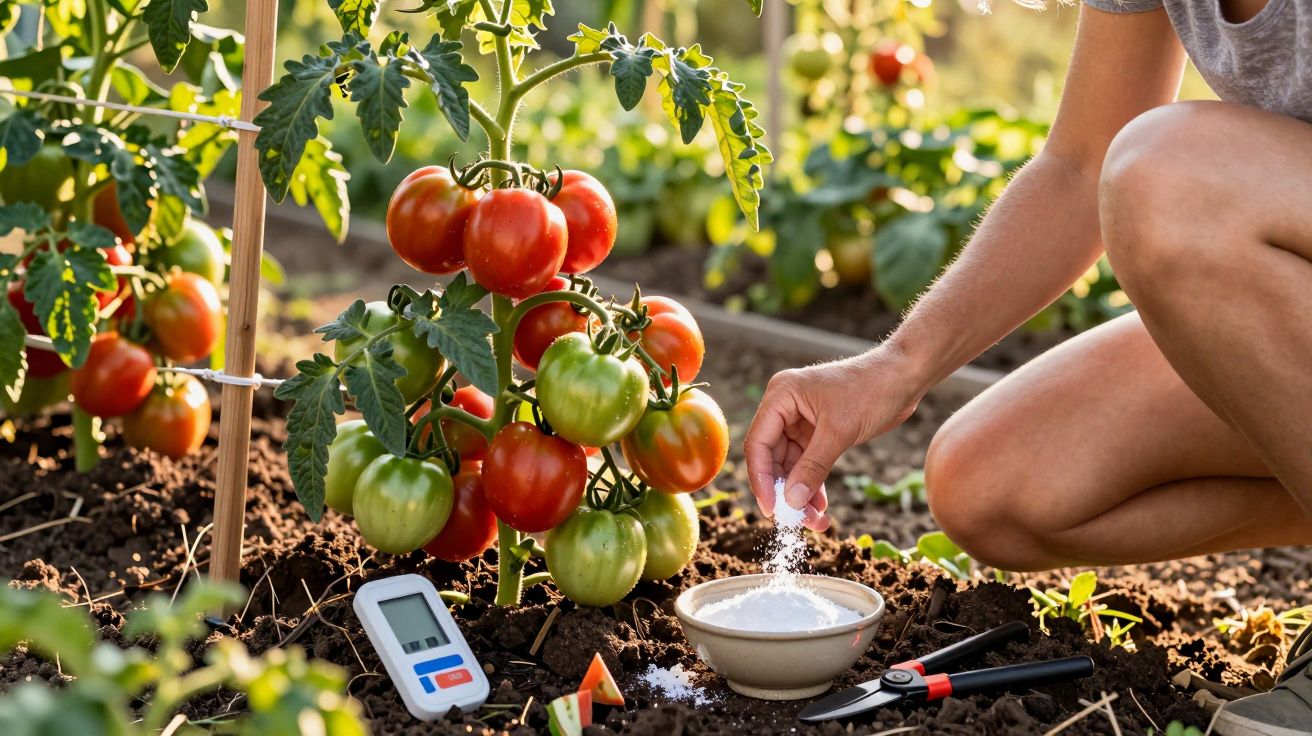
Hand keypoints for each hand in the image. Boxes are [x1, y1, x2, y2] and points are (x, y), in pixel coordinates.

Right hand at [744, 348, 922, 530]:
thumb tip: (791, 502)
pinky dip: (813, 485)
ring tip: (815, 521)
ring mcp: (801, 421)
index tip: (772, 510)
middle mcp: (785, 408)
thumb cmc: (872, 389)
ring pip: (791, 466)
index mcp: (781, 396)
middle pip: (772, 459)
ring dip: (800, 494)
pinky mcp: (818, 432)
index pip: (758, 444)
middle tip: (796, 521)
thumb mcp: (839, 431)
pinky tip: (821, 508)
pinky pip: (808, 464)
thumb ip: (813, 467)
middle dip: (784, 492)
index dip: (761, 479)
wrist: (904, 377)